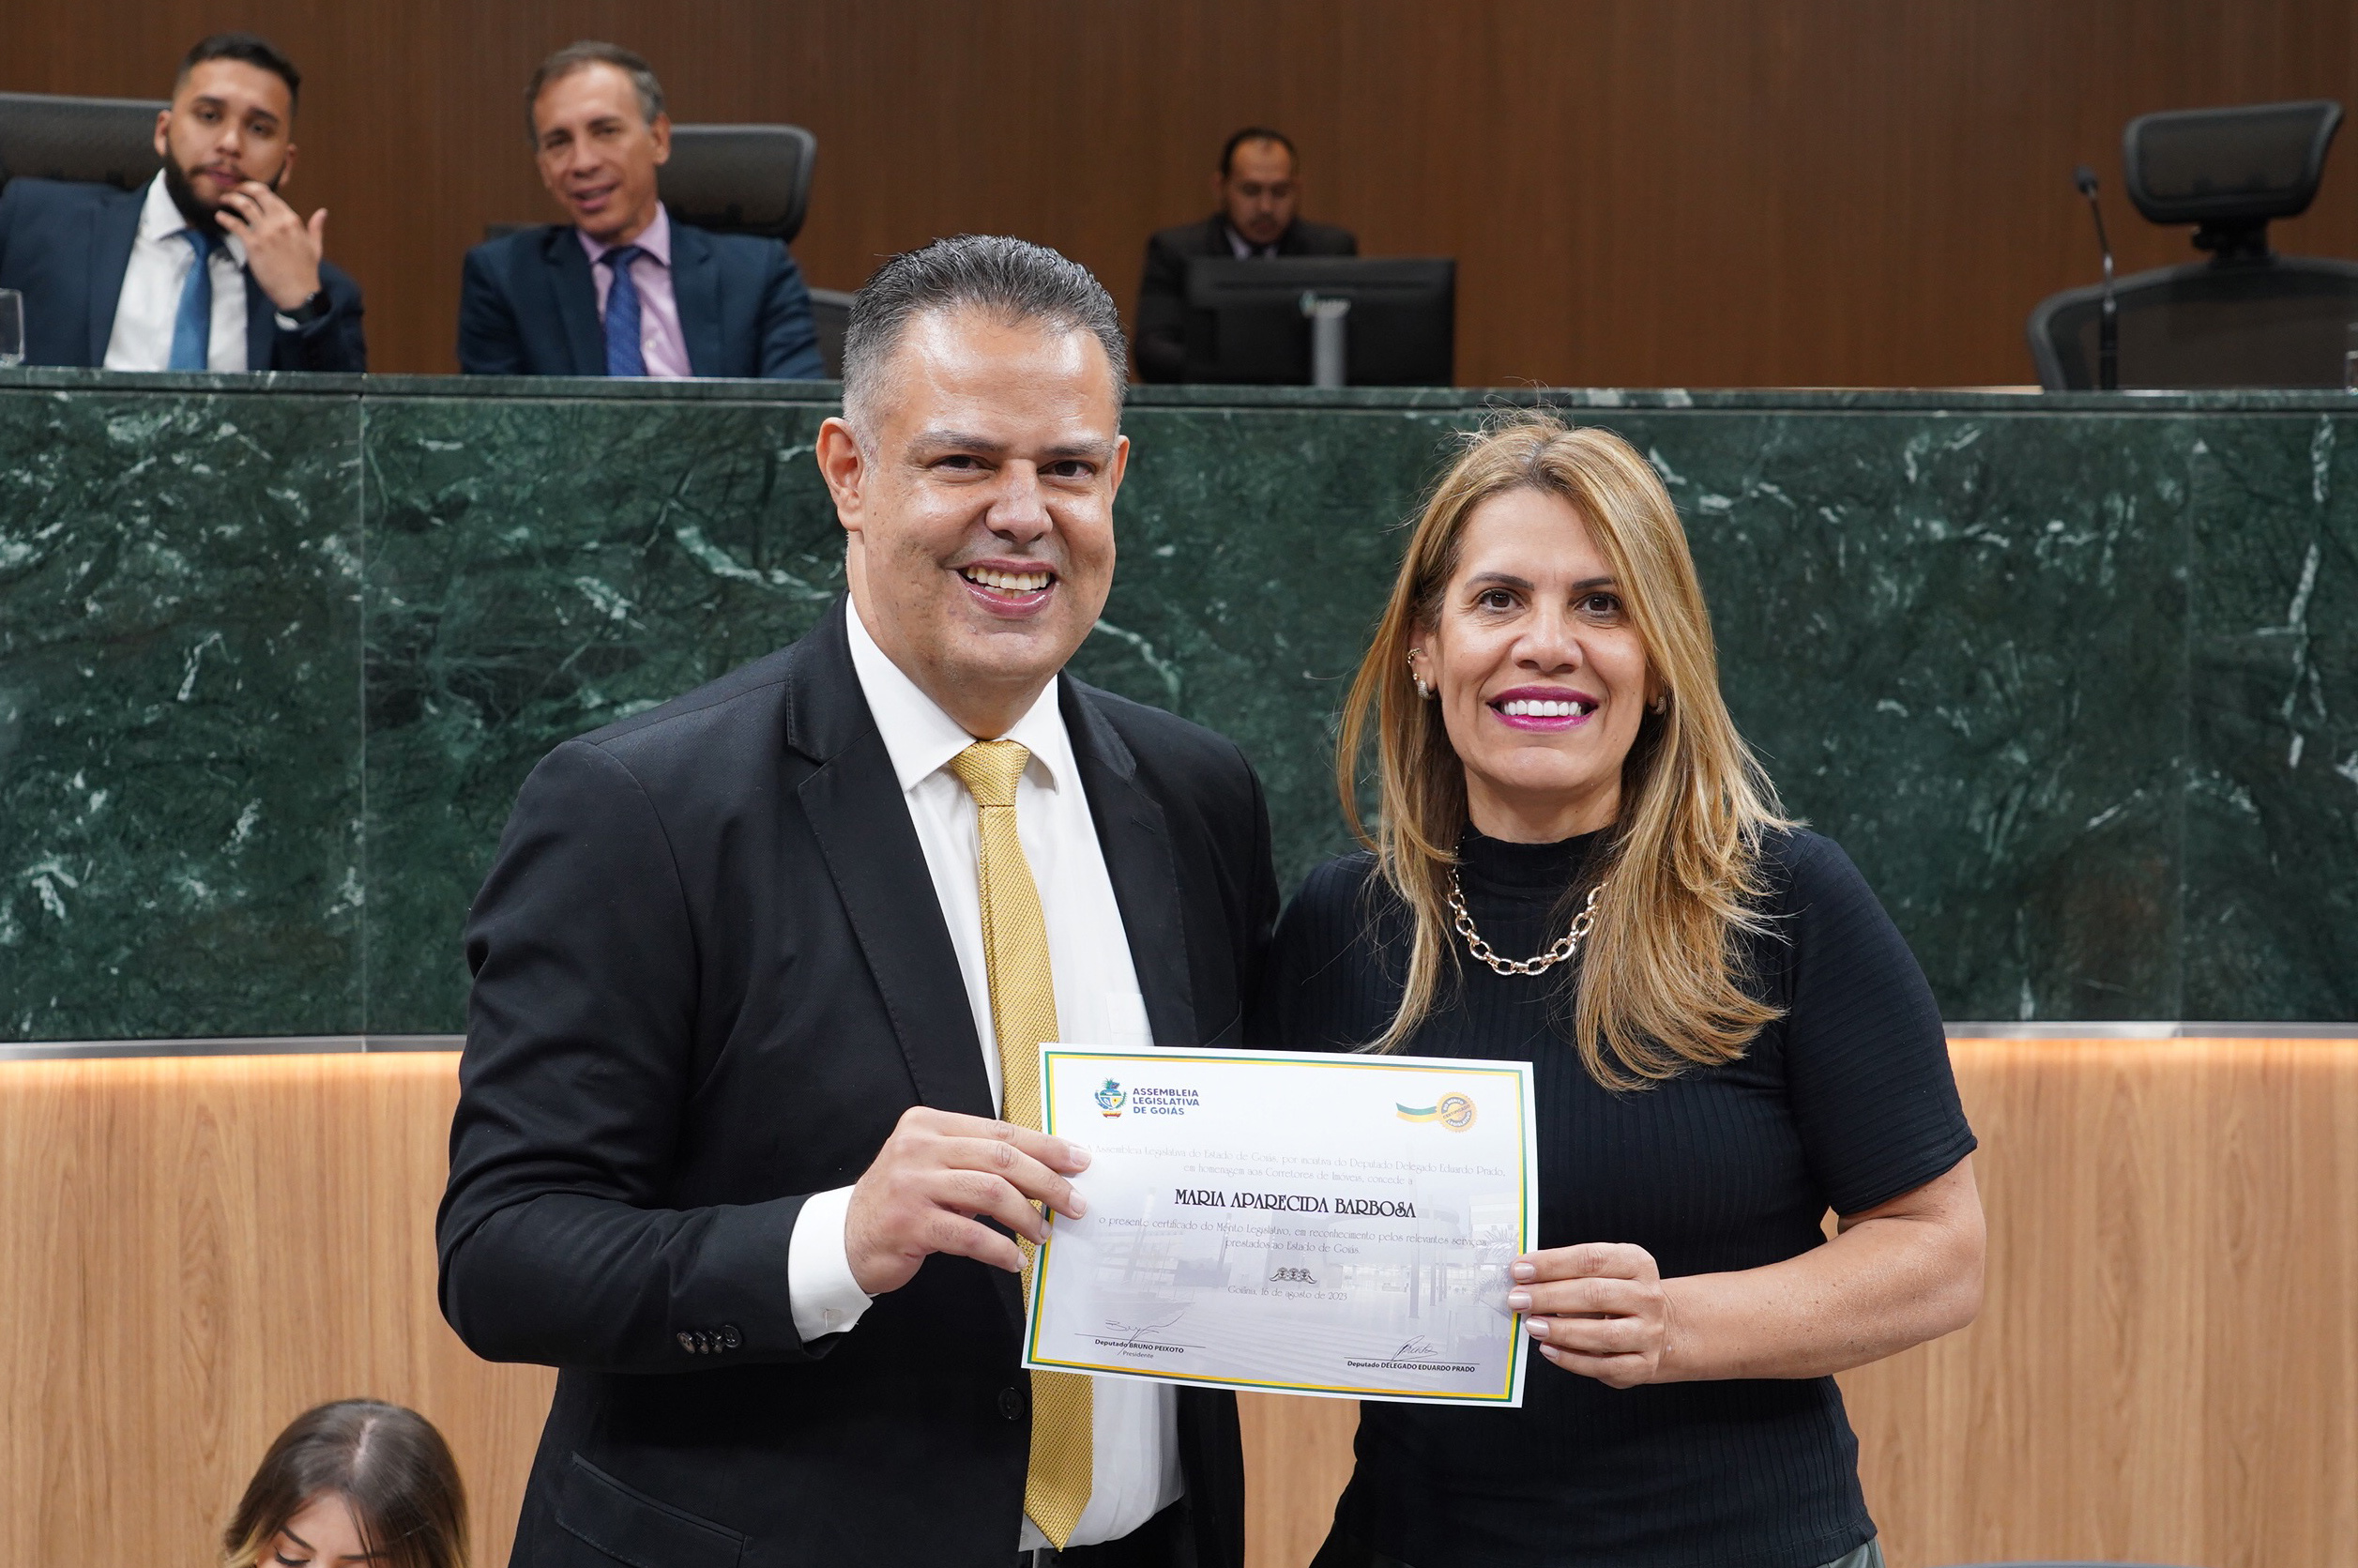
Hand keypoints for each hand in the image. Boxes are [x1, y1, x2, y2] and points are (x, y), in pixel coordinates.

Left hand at [216, 180, 325, 311]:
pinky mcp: (253, 244)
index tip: (249, 190)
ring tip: (224, 199)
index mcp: (292, 220)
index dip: (257, 190)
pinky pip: (235, 225)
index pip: (272, 196)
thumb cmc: (307, 271)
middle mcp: (278, 222)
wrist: (298, 292)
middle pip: (257, 194)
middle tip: (234, 189)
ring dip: (231, 199)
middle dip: (243, 188)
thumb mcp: (315, 246)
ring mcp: (265, 232)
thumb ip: (316, 227)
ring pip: (243, 205)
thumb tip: (322, 212)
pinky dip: (224, 218)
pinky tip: (219, 216)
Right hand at [842, 1108, 1089, 1294]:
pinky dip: (1000, 1249)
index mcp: (929, 1124)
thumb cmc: (901, 1202)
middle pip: (1001, 1158)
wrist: (847, 1239)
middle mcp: (919, 1147)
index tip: (1077, 1160)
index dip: (1045, 1146)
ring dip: (1027, 1216)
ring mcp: (912, 1184)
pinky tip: (1013, 1259)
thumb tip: (1043, 1169)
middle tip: (1074, 1203)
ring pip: (991, 1193)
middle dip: (1046, 1182)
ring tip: (1044, 1233)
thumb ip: (975, 1159)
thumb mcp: (933, 1166)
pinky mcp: (909, 1223)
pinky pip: (970, 1235)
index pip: (1000, 1131)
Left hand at [1507, 1241, 1671, 1387]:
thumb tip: (1522, 1276)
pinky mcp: (1643, 1364)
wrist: (1656, 1327)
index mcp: (1637, 1263)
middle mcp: (1647, 1297)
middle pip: (1596, 1294)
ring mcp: (1648, 1333)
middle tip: (1518, 1299)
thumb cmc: (1615, 1295)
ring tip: (1532, 1325)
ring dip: (1561, 1330)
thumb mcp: (1602, 1272)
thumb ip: (1567, 1272)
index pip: (1591, 1259)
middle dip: (1550, 1296)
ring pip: (1603, 1334)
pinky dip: (1572, 1359)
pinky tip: (1548, 1349)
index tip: (1520, 1270)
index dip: (1552, 1264)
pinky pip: (1604, 1366)